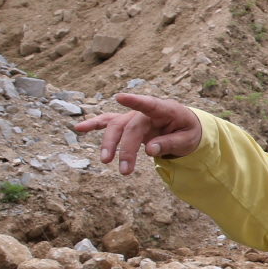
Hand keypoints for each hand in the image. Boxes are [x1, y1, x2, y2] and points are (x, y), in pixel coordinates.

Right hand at [76, 94, 201, 175]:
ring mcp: (135, 115)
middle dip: (126, 149)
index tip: (120, 97)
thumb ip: (170, 143)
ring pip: (116, 126)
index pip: (150, 104)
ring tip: (106, 161)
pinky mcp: (127, 122)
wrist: (185, 127)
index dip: (135, 101)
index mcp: (166, 110)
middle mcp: (146, 111)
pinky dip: (95, 124)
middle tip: (124, 171)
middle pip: (131, 127)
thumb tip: (149, 150)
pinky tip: (79, 128)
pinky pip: (109, 122)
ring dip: (110, 144)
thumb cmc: (187, 131)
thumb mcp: (187, 140)